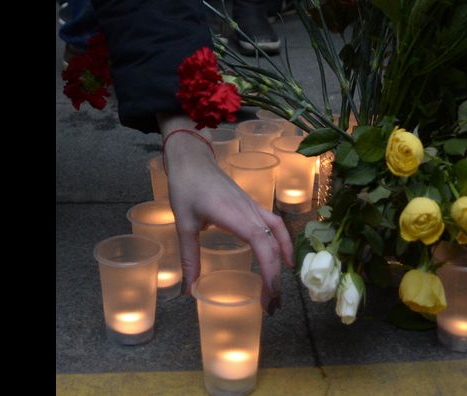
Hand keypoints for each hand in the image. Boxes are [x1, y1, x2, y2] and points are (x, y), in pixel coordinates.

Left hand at [158, 114, 293, 312]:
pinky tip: (281, 257)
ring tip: (280, 286)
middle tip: (272, 305)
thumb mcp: (183, 224)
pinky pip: (274, 225)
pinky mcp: (251, 206)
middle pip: (274, 246)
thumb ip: (189, 258)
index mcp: (236, 217)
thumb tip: (187, 290)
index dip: (270, 272)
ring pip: (279, 234)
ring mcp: (254, 208)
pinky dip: (282, 242)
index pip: (263, 246)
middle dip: (276, 277)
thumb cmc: (186, 188)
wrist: (192, 160)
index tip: (268, 297)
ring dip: (283, 260)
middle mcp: (251, 212)